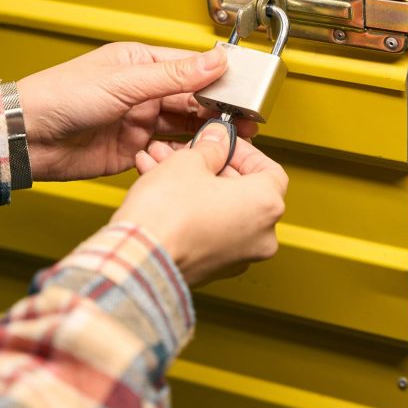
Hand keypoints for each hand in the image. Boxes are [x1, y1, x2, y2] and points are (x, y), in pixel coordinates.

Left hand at [17, 42, 258, 180]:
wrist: (26, 139)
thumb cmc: (60, 98)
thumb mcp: (124, 82)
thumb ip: (173, 75)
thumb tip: (214, 60)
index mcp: (140, 64)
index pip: (191, 67)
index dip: (219, 79)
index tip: (245, 89)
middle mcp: (142, 92)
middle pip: (193, 99)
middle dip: (219, 109)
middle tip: (247, 120)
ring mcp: (139, 122)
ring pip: (185, 126)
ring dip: (207, 132)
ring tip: (232, 139)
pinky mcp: (134, 151)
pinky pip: (169, 152)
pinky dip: (186, 154)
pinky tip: (201, 156)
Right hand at [111, 122, 287, 285]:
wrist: (138, 259)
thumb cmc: (167, 216)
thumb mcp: (190, 161)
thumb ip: (211, 146)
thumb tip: (218, 139)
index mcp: (267, 205)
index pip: (269, 170)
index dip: (243, 152)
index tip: (222, 143)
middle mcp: (261, 235)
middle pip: (241, 189)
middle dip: (208, 165)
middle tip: (186, 151)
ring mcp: (239, 255)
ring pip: (220, 208)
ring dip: (193, 184)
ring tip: (163, 165)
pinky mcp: (214, 267)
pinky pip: (209, 229)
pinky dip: (191, 209)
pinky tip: (162, 190)